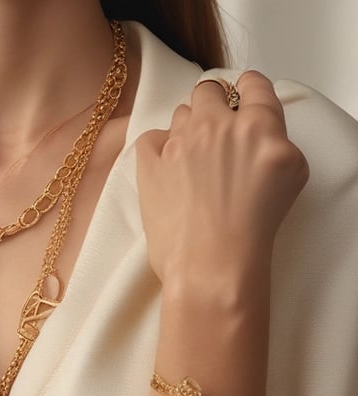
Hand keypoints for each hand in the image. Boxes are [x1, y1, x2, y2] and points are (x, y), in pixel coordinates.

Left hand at [136, 72, 308, 292]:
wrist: (212, 264)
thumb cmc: (254, 230)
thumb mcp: (292, 176)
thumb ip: (276, 141)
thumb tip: (259, 134)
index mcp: (258, 125)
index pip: (253, 84)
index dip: (247, 93)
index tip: (242, 104)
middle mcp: (216, 125)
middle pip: (209, 91)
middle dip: (213, 107)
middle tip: (216, 136)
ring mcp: (179, 142)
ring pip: (180, 114)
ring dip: (187, 130)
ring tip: (192, 163)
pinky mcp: (149, 163)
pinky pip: (150, 138)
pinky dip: (157, 149)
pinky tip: (166, 171)